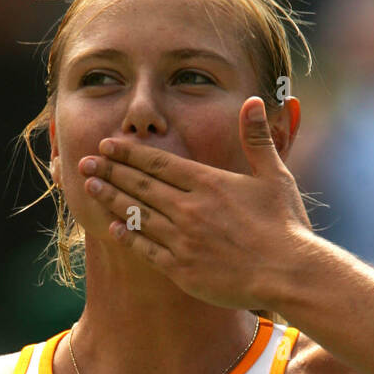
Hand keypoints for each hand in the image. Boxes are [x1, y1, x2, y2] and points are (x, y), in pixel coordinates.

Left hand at [77, 97, 319, 309]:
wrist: (288, 273)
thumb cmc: (285, 225)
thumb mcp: (274, 175)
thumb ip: (256, 139)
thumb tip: (254, 100)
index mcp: (208, 184)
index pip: (158, 162)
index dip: (129, 153)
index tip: (108, 144)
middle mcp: (189, 209)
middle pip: (141, 186)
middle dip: (110, 171)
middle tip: (85, 161)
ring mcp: (182, 240)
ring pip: (138, 215)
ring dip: (112, 199)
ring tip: (90, 187)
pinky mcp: (182, 269)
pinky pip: (146, 250)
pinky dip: (128, 236)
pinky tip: (113, 227)